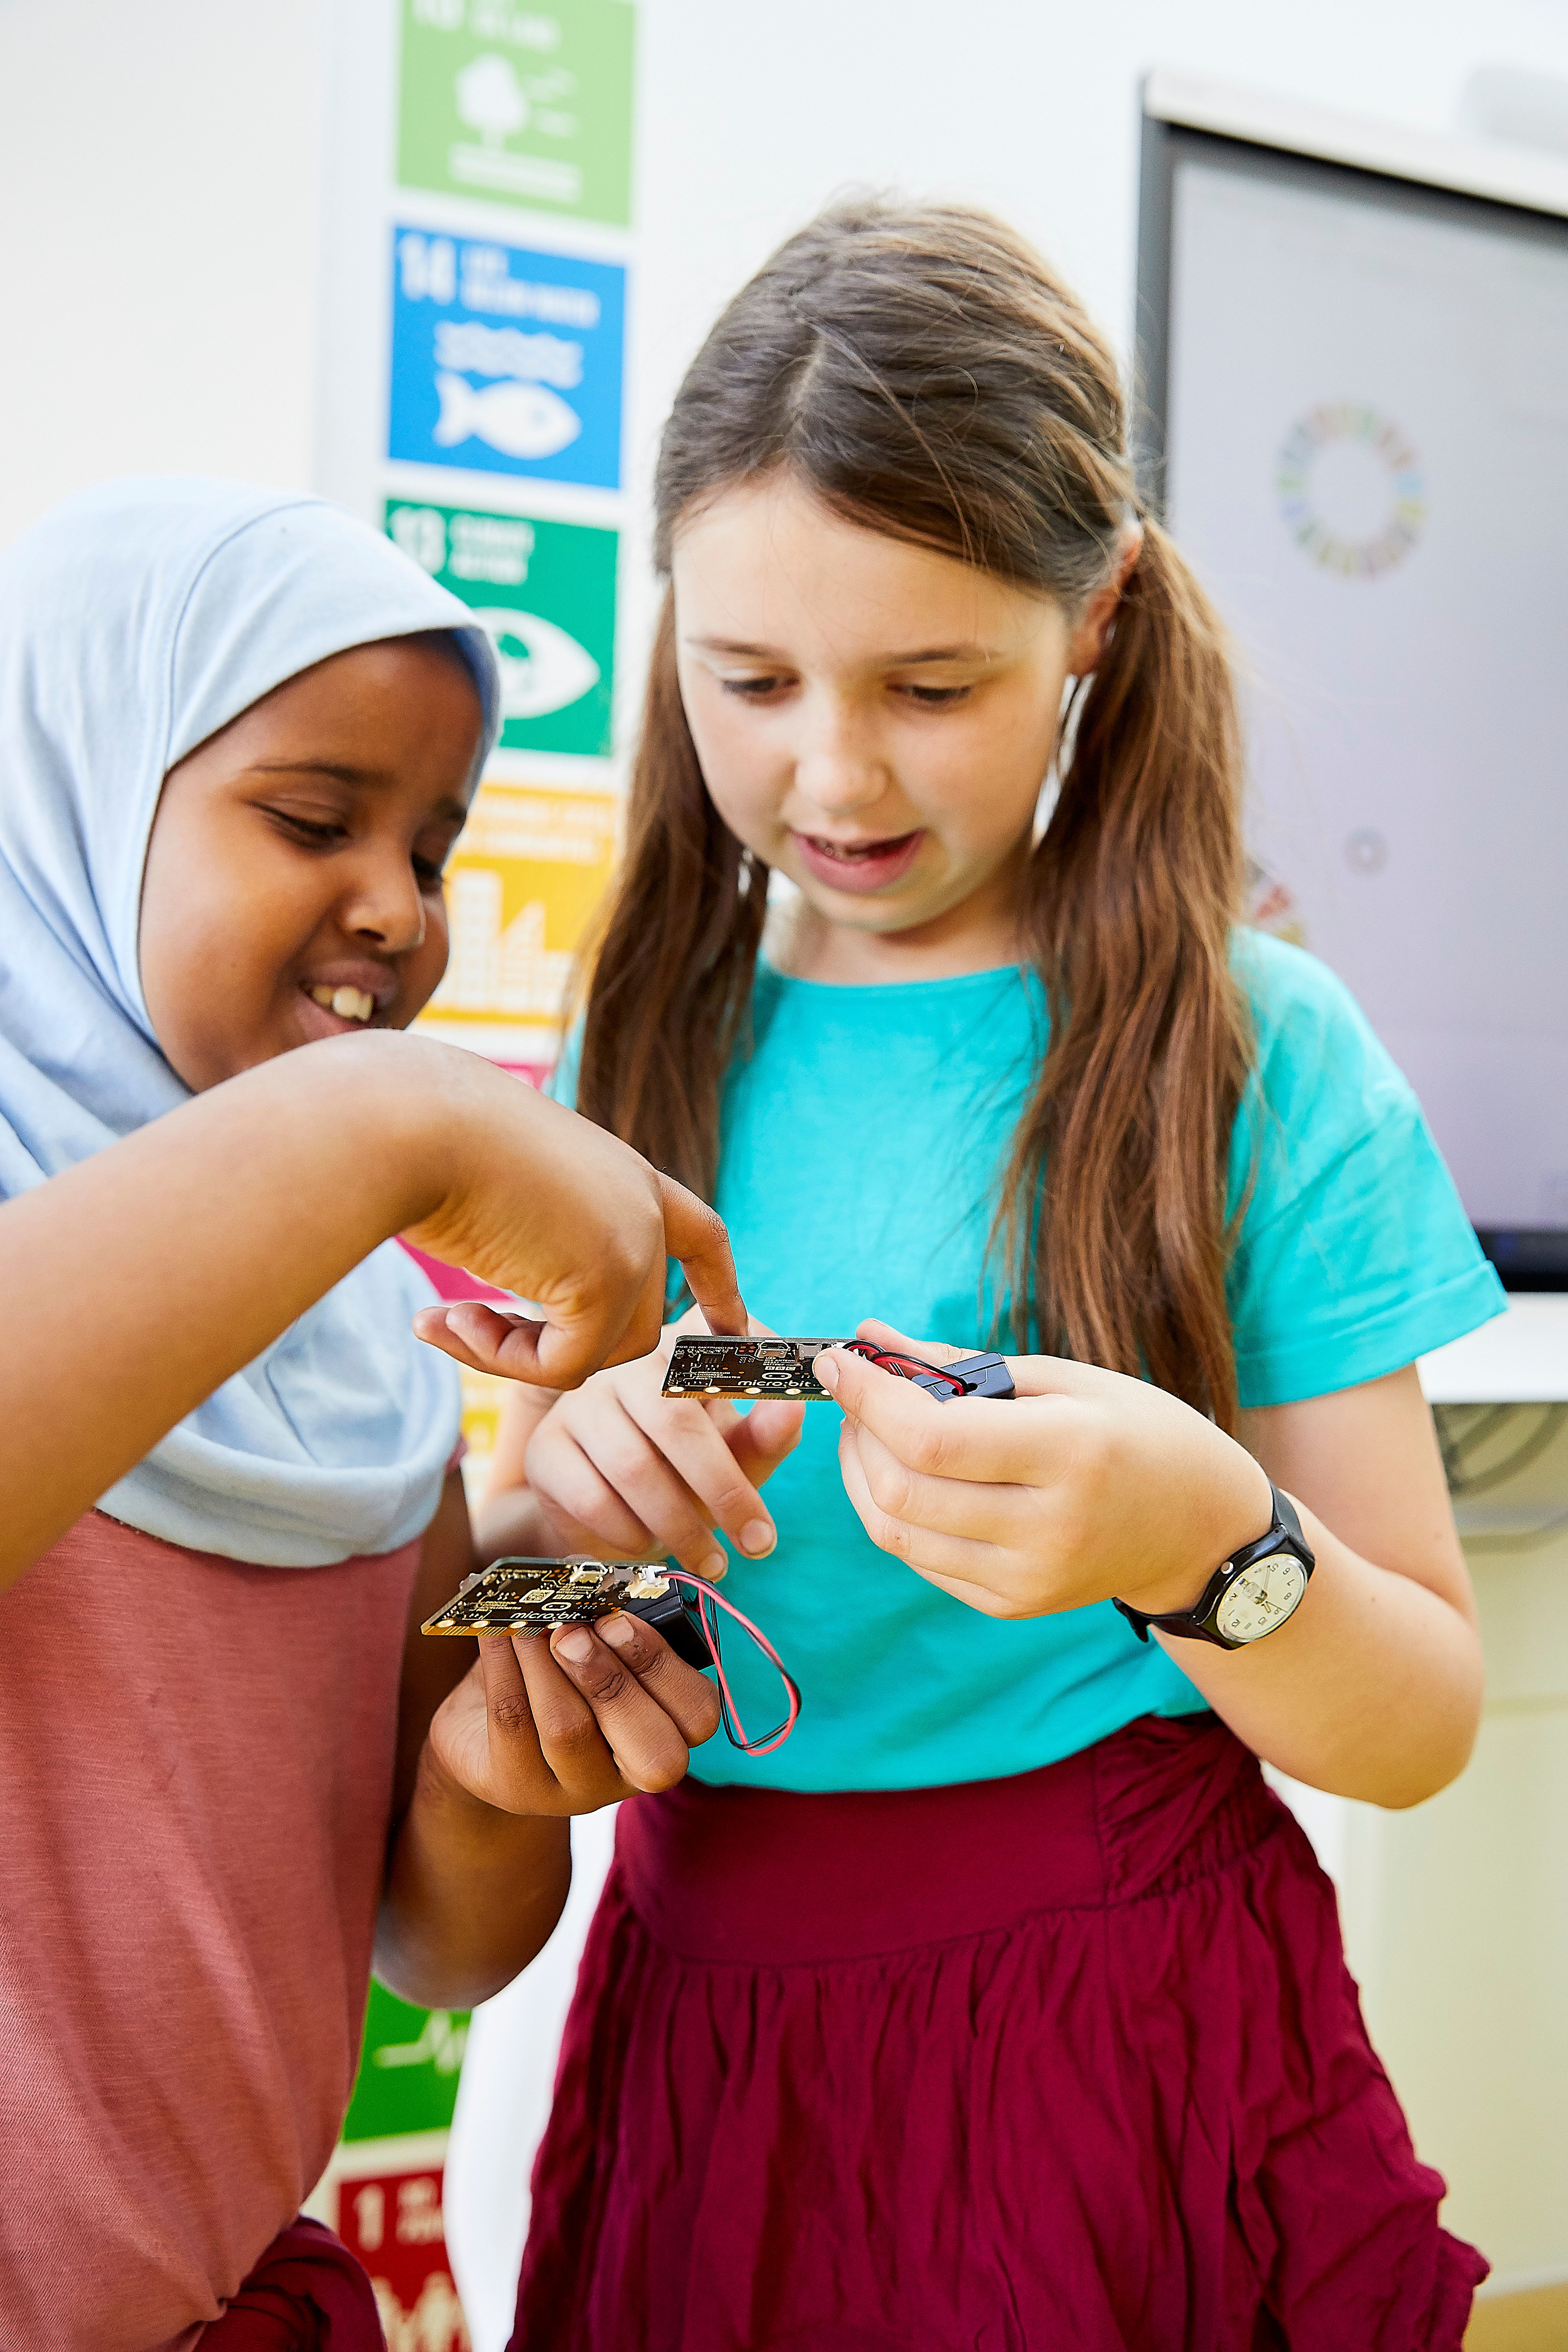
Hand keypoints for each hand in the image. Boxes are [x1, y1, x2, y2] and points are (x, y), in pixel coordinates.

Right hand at [389, 1042, 745, 1388]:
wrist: (410, 1123)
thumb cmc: (432, 1143)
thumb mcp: (509, 1190)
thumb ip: (543, 1242)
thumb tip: (538, 1308)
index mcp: (625, 1175)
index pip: (700, 1233)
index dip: (717, 1284)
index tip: (731, 1327)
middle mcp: (642, 1206)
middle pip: (631, 1321)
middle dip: (556, 1345)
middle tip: (465, 1326)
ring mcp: (633, 1243)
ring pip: (601, 1352)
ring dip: (517, 1355)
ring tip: (448, 1321)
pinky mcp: (605, 1283)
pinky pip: (564, 1366)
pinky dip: (502, 1360)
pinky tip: (444, 1323)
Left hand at [427, 1608, 721, 1814]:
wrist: (486, 1725)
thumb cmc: (559, 1669)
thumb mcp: (593, 1638)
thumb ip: (604, 1609)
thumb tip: (590, 1571)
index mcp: (670, 1728)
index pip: (696, 1714)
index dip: (660, 1665)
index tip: (616, 1620)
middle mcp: (633, 1772)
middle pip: (650, 1749)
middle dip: (609, 1679)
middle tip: (571, 1632)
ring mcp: (576, 1790)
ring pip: (568, 1729)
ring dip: (544, 1663)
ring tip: (527, 1625)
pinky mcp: (519, 1788)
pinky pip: (513, 1725)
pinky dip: (503, 1669)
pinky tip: (497, 1636)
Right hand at [520, 1311, 804, 1578]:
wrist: (609, 1509)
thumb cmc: (687, 1472)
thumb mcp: (738, 1453)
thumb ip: (768, 1433)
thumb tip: (794, 1407)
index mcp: (679, 1350)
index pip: (719, 1348)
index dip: (753, 1374)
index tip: (787, 1406)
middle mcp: (624, 1364)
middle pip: (674, 1419)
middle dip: (723, 1489)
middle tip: (758, 1543)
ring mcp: (579, 1403)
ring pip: (632, 1466)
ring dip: (679, 1526)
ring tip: (712, 1561)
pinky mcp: (546, 1447)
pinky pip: (591, 1497)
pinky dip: (631, 1534)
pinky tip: (652, 1548)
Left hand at [818, 1319, 1272, 1620]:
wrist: (1201, 1531)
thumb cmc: (1137, 1434)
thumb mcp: (1063, 1379)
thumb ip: (959, 1363)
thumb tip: (869, 1338)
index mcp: (1069, 1453)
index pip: (933, 1438)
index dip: (870, 1398)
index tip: (838, 1361)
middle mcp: (1048, 1526)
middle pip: (904, 1489)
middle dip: (859, 1434)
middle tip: (857, 1394)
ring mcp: (1029, 1577)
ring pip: (897, 1532)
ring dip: (863, 1475)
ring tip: (872, 1431)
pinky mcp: (1013, 1605)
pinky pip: (922, 1560)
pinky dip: (896, 1513)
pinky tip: (907, 1475)